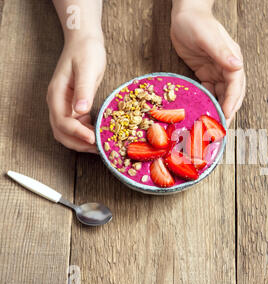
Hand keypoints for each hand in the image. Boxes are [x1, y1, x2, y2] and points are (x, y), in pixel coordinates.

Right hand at [47, 36, 105, 152]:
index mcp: (57, 95)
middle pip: (62, 133)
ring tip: (101, 145)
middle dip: (79, 143)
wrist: (85, 41)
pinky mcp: (74, 105)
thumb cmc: (86, 52)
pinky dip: (87, 133)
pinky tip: (100, 134)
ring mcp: (65, 105)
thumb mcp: (87, 69)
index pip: (62, 122)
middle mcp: (58, 103)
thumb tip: (81, 110)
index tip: (93, 139)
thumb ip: (84, 89)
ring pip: (68, 132)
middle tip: (99, 149)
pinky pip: (77, 125)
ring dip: (82, 142)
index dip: (77, 134)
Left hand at [170, 9, 245, 125]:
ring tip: (212, 125)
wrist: (184, 14)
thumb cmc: (195, 21)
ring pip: (221, 96)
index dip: (232, 101)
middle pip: (232, 94)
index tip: (227, 115)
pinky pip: (209, 92)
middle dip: (228, 111)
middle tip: (221, 128)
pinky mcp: (206, 74)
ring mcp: (217, 71)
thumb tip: (237, 66)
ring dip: (218, 110)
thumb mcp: (207, 36)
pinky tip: (203, 112)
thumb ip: (221, 52)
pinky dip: (208, 102)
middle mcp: (227, 67)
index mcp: (232, 59)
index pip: (236, 85)